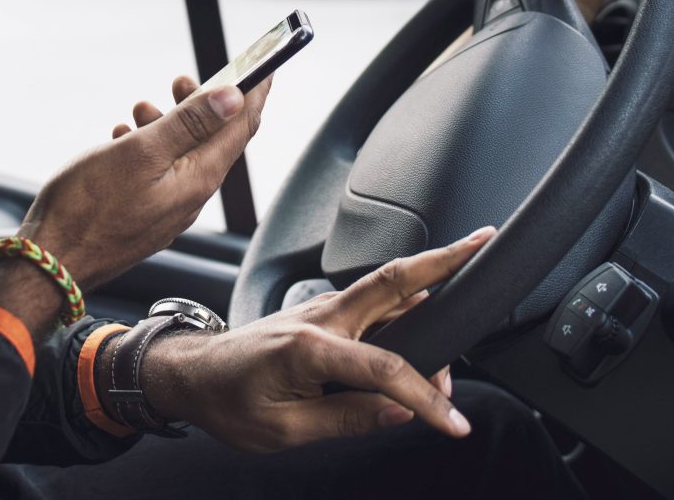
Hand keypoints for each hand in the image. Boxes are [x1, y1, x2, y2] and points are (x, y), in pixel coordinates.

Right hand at [18, 73, 268, 292]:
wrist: (52, 262)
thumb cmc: (88, 208)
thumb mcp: (141, 152)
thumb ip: (189, 123)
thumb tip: (234, 97)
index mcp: (198, 179)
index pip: (242, 127)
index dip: (254, 91)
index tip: (264, 64)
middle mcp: (190, 197)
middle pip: (213, 139)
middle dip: (202, 103)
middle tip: (182, 79)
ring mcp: (167, 209)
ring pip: (181, 154)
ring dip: (168, 124)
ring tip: (141, 106)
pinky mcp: (144, 214)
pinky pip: (158, 172)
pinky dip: (146, 147)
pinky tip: (121, 138)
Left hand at [135, 227, 494, 452]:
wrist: (189, 374)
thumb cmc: (226, 401)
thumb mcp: (282, 430)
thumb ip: (346, 419)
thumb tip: (398, 414)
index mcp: (309, 346)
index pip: (387, 370)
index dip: (426, 399)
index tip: (453, 423)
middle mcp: (320, 316)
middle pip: (393, 280)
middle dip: (443, 259)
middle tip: (483, 242)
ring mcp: (321, 309)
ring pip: (386, 286)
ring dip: (430, 278)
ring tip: (471, 280)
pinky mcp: (321, 313)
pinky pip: (372, 302)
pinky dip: (407, 300)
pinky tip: (427, 309)